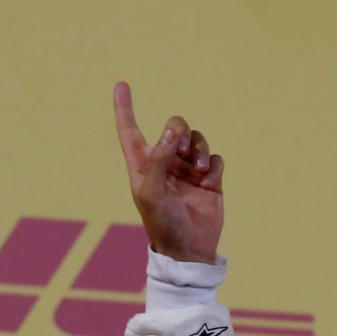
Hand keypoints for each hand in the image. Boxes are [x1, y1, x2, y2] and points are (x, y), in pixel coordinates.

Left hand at [112, 82, 222, 264]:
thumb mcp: (151, 193)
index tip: (120, 85)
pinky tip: (209, 182)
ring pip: (196, 140)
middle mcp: (164, 163)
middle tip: (180, 149)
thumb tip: (168, 132)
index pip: (130, 131)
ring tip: (199, 170)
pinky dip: (214, 166)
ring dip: (199, 150)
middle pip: (173, 127)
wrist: (188, 250)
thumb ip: (157, 161)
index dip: (125, 109)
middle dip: (178, 131)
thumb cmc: (162, 224)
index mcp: (142, 165)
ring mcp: (187, 170)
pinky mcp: (209, 179)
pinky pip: (216, 158)